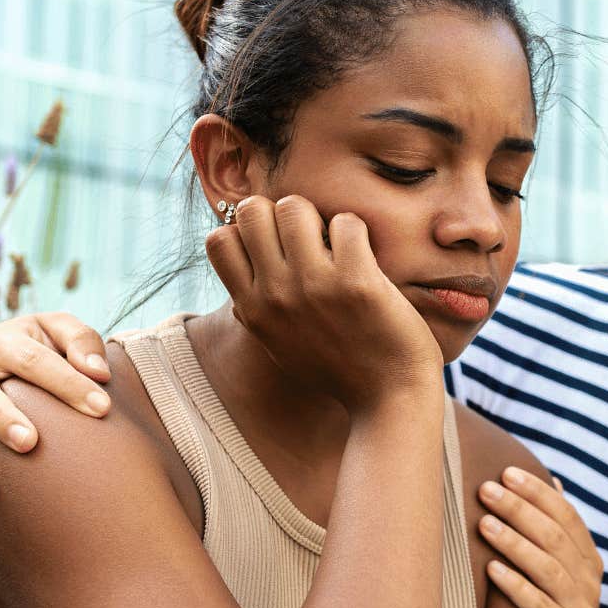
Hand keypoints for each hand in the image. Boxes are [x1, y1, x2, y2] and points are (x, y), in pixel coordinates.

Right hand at [0, 312, 112, 526]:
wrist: (8, 356)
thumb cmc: (47, 348)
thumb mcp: (64, 332)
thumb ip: (83, 342)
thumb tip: (98, 372)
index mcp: (0, 340)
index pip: (32, 361)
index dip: (67, 383)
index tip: (103, 409)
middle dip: (1, 418)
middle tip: (29, 443)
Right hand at [208, 196, 441, 415]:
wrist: (389, 401)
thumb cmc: (339, 371)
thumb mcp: (280, 348)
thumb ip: (257, 316)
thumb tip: (241, 291)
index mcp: (252, 310)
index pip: (218, 239)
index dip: (247, 230)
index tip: (276, 247)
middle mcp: (275, 296)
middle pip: (252, 210)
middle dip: (281, 212)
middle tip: (309, 237)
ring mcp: (314, 287)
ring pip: (295, 206)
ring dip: (320, 217)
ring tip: (337, 244)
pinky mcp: (357, 282)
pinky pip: (346, 222)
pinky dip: (358, 231)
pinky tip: (366, 257)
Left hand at [477, 468, 606, 607]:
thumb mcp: (561, 576)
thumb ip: (557, 534)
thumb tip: (553, 482)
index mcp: (588, 560)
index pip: (566, 516)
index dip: (538, 493)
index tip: (506, 471)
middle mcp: (589, 581)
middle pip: (554, 536)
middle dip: (519, 509)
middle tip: (486, 488)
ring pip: (548, 567)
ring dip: (514, 542)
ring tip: (484, 523)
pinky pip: (539, 607)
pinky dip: (516, 585)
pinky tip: (492, 569)